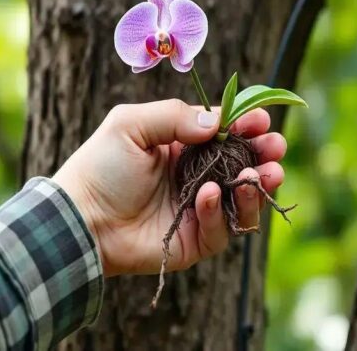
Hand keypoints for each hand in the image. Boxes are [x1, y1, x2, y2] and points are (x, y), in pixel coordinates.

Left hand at [52, 99, 285, 276]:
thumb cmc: (100, 167)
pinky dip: (219, 211)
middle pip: (243, 166)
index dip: (247, 126)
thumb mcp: (131, 124)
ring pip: (242, 200)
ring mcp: (197, 210)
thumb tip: (218, 123)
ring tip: (257, 175)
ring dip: (255, 186)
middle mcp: (196, 177)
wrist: (81, 220)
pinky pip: (222, 228)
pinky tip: (208, 194)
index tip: (262, 121)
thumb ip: (175, 116)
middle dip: (264, 157)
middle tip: (275, 150)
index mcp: (182, 147)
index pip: (226, 134)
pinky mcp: (195, 241)